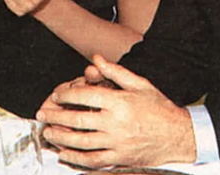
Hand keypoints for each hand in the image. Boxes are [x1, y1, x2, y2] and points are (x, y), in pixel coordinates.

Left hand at [36, 55, 195, 168]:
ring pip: (81, 142)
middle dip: (56, 116)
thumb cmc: (158, 107)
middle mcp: (116, 123)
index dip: (67, 95)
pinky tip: (65, 154)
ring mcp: (116, 143)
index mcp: (120, 102)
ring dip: (61, 137)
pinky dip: (76, 158)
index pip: (86, 96)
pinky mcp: (118, 158)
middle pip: (78, 119)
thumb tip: (96, 59)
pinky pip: (92, 160)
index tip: (57, 95)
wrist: (176, 135)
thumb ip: (115, 72)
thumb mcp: (139, 84)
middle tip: (43, 113)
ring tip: (48, 132)